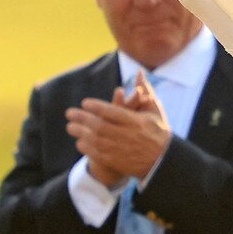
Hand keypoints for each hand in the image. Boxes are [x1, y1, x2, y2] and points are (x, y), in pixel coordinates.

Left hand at [66, 70, 171, 184]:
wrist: (162, 160)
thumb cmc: (158, 131)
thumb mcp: (155, 110)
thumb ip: (145, 90)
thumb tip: (138, 72)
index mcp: (136, 121)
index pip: (112, 112)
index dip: (97, 107)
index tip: (85, 102)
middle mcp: (127, 135)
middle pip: (100, 126)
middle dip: (82, 119)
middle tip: (69, 113)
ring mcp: (121, 150)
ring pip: (96, 140)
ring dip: (81, 133)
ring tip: (70, 127)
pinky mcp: (117, 162)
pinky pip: (98, 154)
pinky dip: (87, 148)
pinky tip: (79, 142)